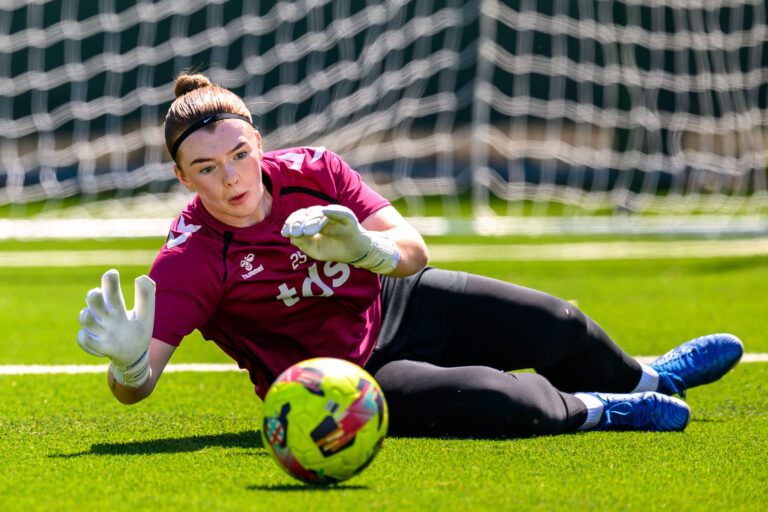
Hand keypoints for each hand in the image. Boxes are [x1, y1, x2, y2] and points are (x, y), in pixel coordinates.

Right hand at [77, 269, 155, 386]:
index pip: (111, 290)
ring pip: (85, 319)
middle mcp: (105, 316)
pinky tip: (94, 341)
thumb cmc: (138, 331)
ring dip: (85, 316)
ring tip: (87, 313)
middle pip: (94, 301)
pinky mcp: (97, 346)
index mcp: (117, 306)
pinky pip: (84, 340)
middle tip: (96, 293)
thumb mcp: (146, 315)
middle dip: (93, 296)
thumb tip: (141, 277)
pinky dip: (86, 340)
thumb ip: (146, 297)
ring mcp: (100, 330)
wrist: (134, 355)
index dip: (109, 281)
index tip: (112, 273)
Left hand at [281, 205, 398, 273]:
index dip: (291, 223)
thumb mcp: (315, 250)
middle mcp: (323, 214)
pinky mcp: (347, 216)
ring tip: (306, 232)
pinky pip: (339, 211)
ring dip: (312, 221)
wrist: (356, 252)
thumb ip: (303, 243)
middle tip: (294, 232)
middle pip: (307, 213)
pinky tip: (324, 213)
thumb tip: (293, 236)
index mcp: (314, 220)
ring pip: (319, 213)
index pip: (300, 217)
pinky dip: (331, 212)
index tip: (286, 233)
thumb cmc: (335, 249)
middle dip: (299, 222)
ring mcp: (335, 214)